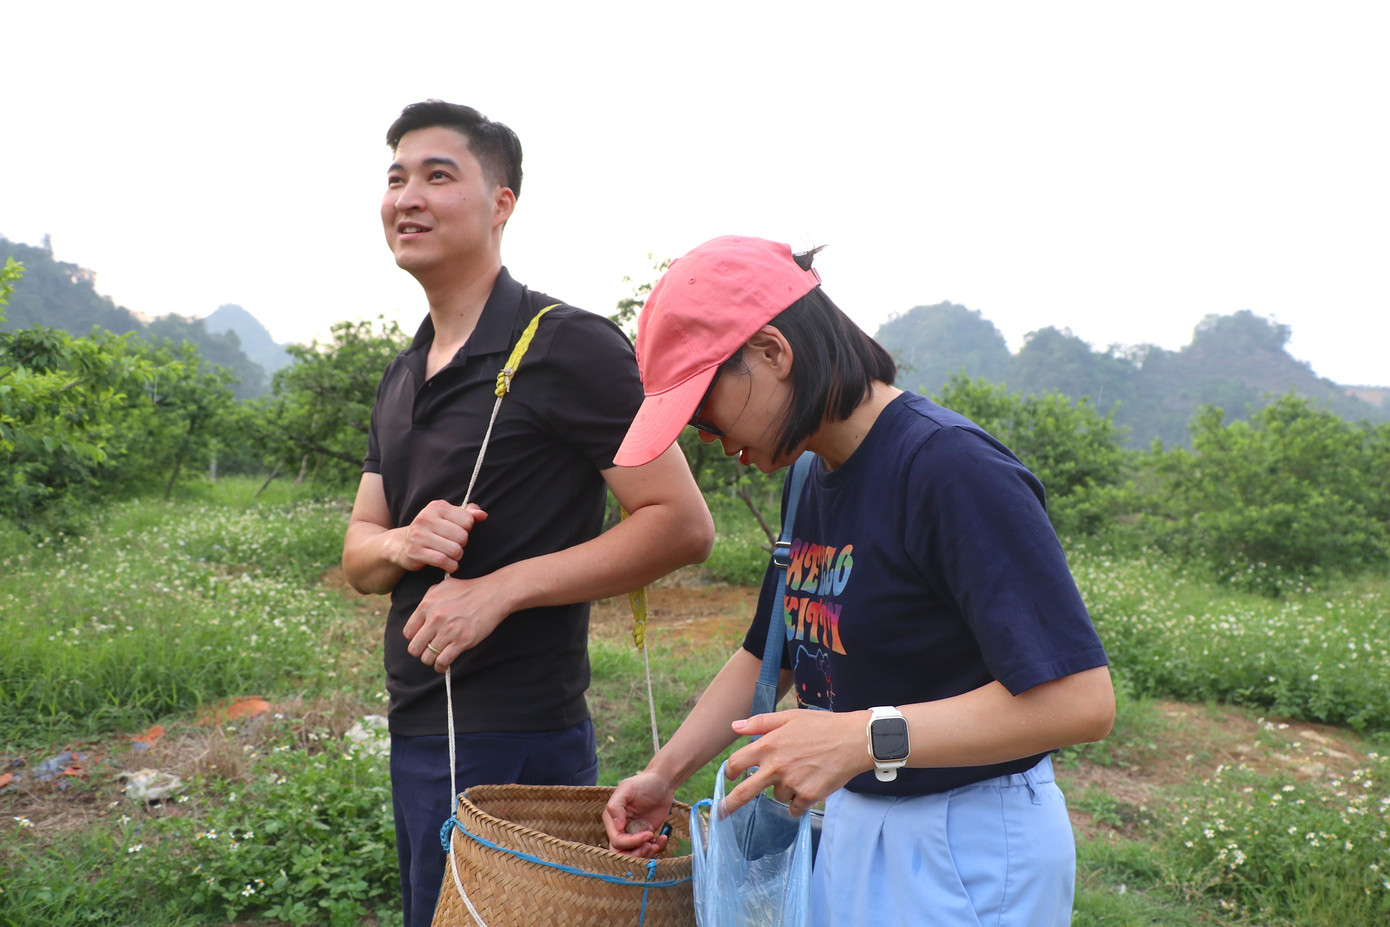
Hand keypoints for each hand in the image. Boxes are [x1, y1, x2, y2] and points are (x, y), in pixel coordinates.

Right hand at [394, 501, 486, 573]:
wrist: (403, 544)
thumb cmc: (432, 530)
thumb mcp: (449, 517)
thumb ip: (468, 513)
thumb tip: (483, 515)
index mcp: (437, 506)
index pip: (468, 520)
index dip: (467, 529)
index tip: (458, 532)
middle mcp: (426, 518)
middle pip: (462, 536)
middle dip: (462, 544)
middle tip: (455, 546)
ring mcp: (419, 535)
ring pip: (454, 550)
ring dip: (457, 556)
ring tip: (452, 555)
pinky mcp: (415, 551)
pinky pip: (442, 561)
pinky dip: (450, 566)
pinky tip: (449, 565)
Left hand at [403, 573, 511, 670]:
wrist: (493, 594)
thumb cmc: (469, 590)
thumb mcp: (443, 587)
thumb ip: (428, 599)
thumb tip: (419, 616)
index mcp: (427, 605)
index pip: (408, 632)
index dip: (414, 639)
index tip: (422, 640)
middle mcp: (435, 618)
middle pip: (414, 648)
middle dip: (420, 652)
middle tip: (428, 650)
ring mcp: (449, 630)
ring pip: (427, 657)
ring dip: (431, 660)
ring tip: (437, 658)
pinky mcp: (462, 641)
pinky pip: (442, 661)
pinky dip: (441, 667)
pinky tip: (443, 665)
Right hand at [603, 772, 676, 857]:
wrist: (663, 782)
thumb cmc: (644, 783)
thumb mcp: (627, 789)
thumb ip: (616, 806)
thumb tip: (617, 826)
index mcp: (612, 819)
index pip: (617, 841)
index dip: (631, 842)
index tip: (648, 834)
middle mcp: (621, 829)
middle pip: (622, 853)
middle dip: (636, 854)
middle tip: (650, 846)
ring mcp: (634, 833)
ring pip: (634, 855)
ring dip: (646, 854)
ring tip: (656, 844)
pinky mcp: (646, 835)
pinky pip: (648, 849)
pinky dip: (657, 848)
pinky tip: (663, 838)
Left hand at [721, 709, 867, 816]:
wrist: (854, 740)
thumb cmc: (823, 725)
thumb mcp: (790, 717)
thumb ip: (760, 723)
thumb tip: (735, 726)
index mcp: (769, 746)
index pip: (737, 762)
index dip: (730, 771)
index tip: (729, 777)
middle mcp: (776, 767)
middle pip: (745, 792)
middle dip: (730, 805)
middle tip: (721, 812)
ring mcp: (792, 783)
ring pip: (777, 796)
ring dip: (784, 790)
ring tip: (802, 773)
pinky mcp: (809, 796)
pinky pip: (795, 808)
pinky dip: (798, 803)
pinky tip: (809, 789)